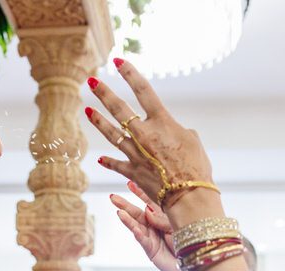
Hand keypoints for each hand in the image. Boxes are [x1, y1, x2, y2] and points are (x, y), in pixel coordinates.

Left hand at [86, 60, 215, 213]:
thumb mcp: (193, 141)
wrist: (188, 195)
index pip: (143, 90)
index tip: (118, 61)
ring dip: (98, 120)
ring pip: (111, 133)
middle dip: (104, 93)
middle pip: (119, 109)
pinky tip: (100, 159)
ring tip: (87, 110)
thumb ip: (178, 131)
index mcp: (162, 121)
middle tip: (91, 81)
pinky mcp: (131, 171)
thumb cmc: (197, 167)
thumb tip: (171, 132)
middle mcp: (144, 134)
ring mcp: (135, 152)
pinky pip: (116, 164)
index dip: (130, 74)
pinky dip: (109, 162)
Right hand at [110, 182, 183, 270]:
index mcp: (162, 216)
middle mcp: (154, 225)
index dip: (139, 192)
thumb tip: (148, 211)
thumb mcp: (178, 223)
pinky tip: (134, 229)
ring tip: (119, 212)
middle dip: (125, 205)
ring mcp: (151, 238)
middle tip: (112, 198)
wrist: (195, 259)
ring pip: (137, 226)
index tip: (129, 183)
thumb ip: (163, 217)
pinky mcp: (151, 251)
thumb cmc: (190, 240)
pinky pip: (144, 241)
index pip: (149, 201)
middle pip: (137, 213)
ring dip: (128, 219)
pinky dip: (139, 235)